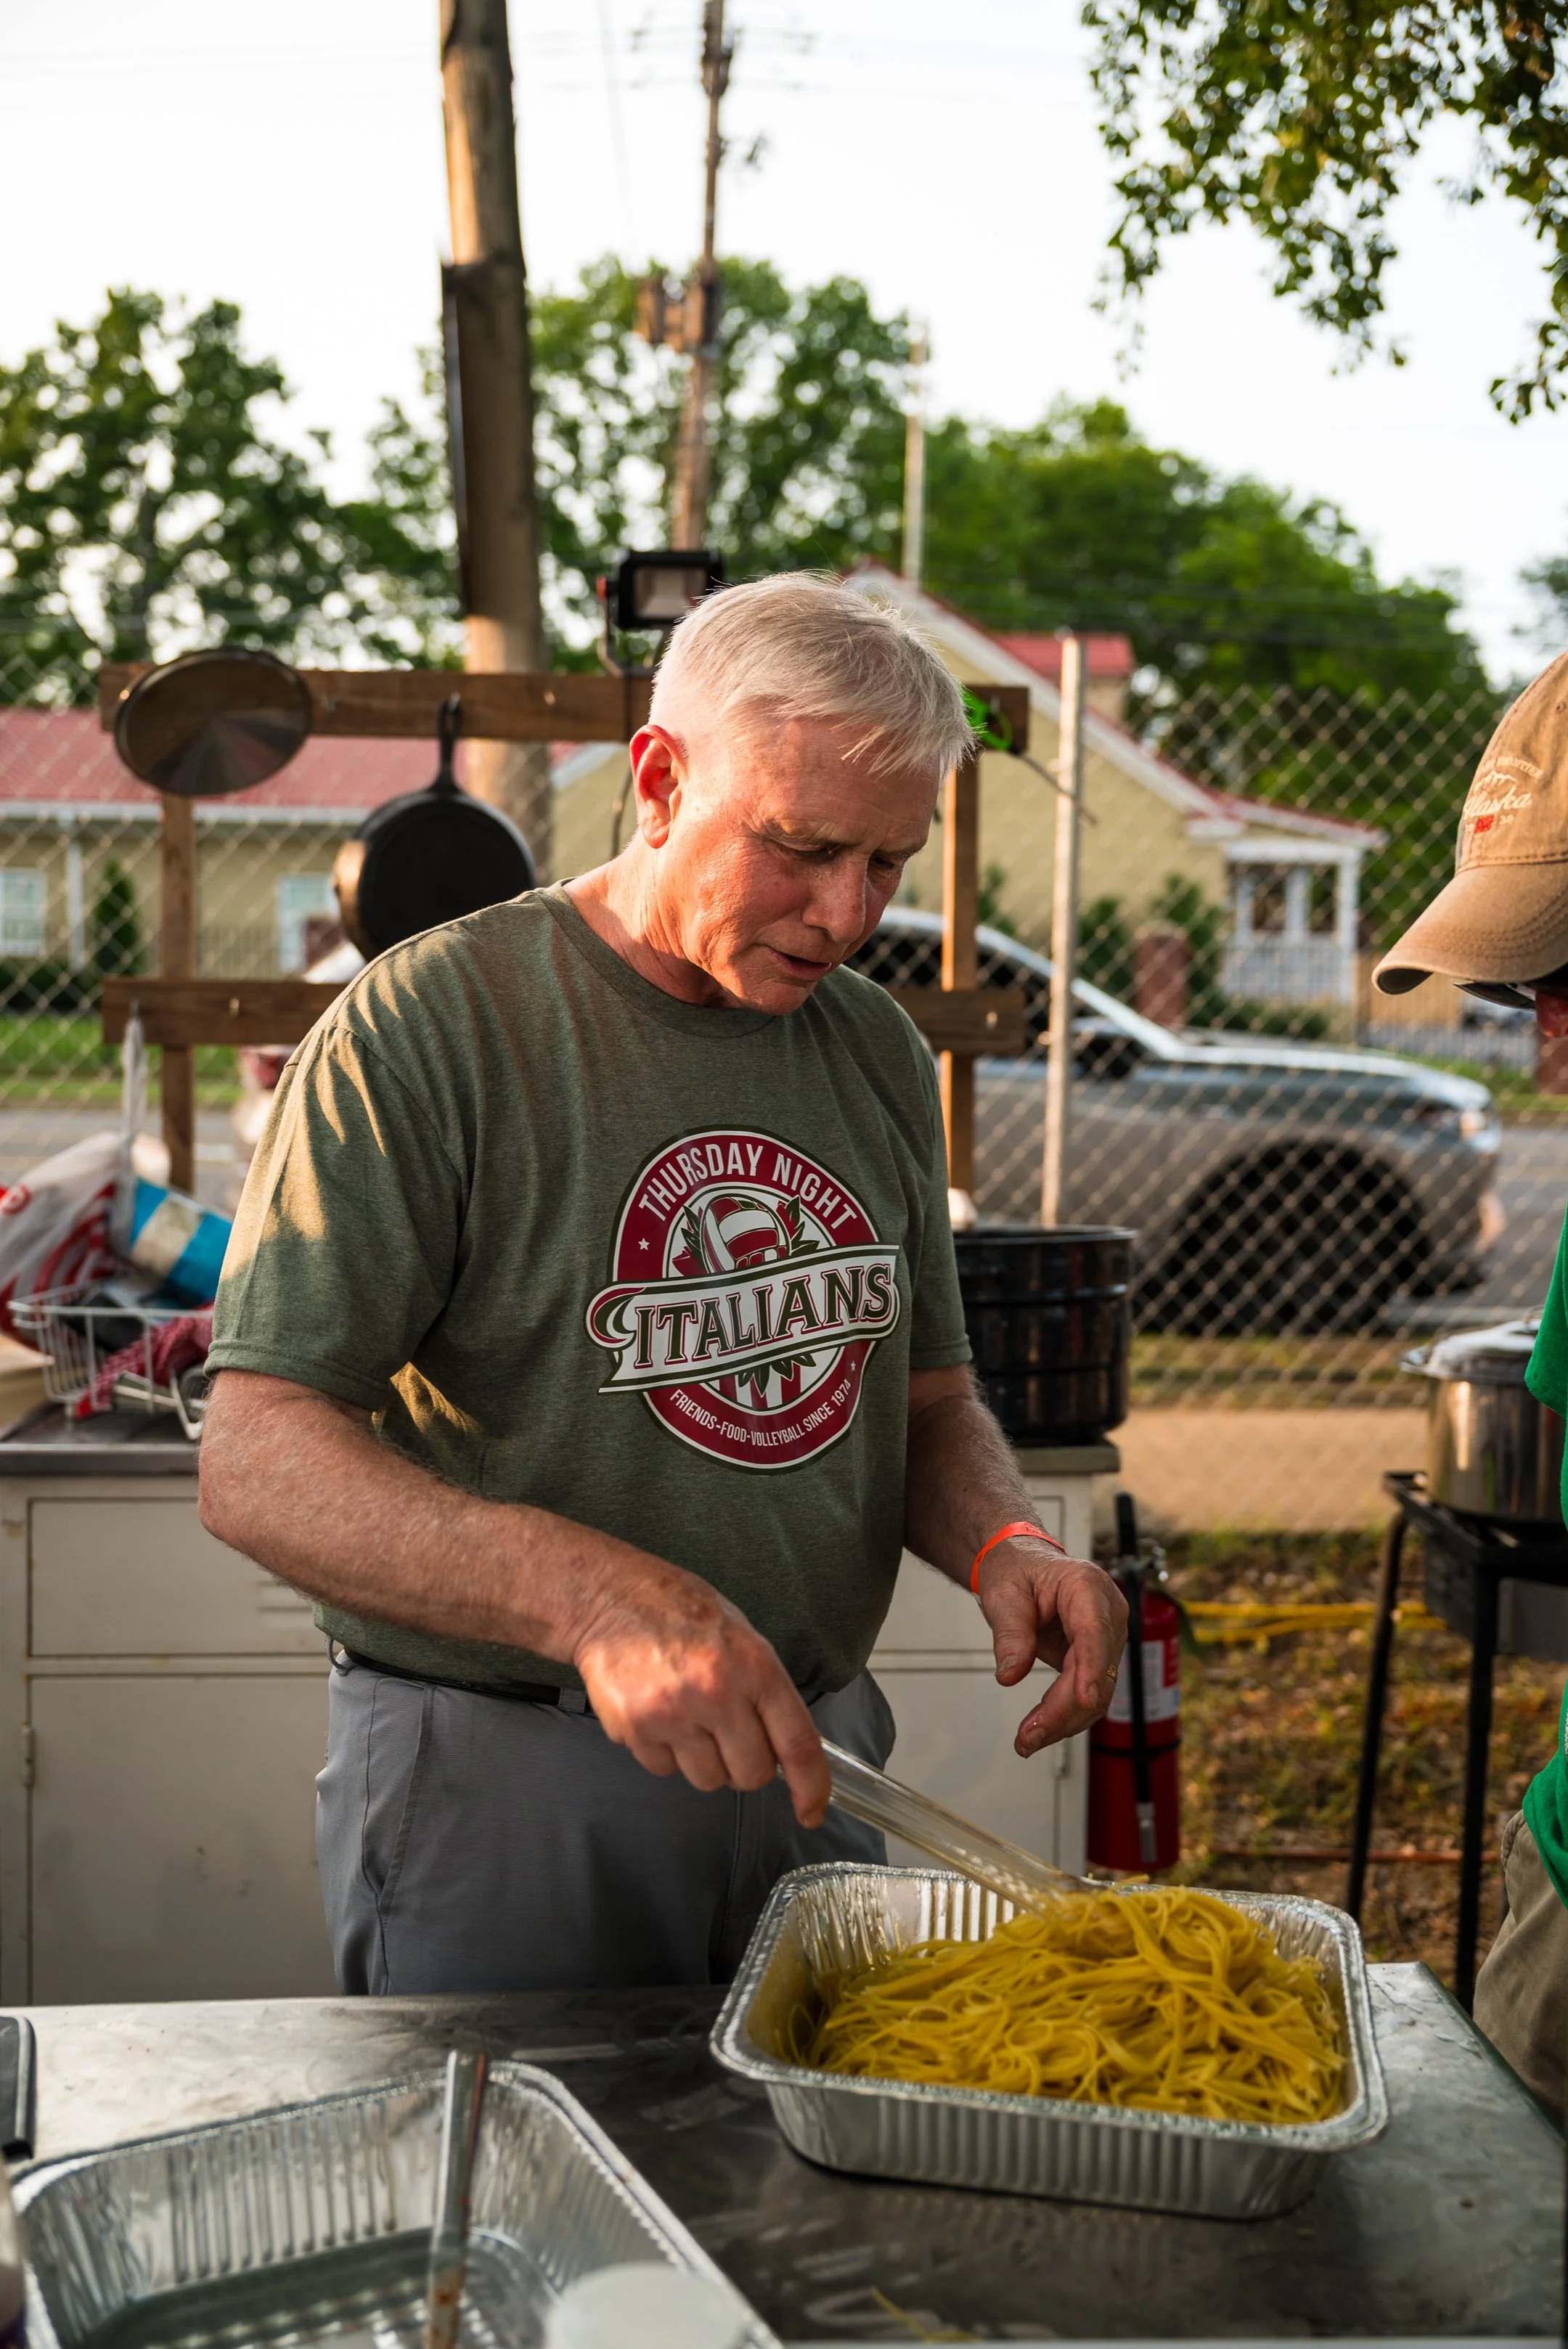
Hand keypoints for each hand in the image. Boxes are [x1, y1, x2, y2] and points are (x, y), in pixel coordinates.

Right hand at [570, 1555, 830, 1827]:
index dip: (810, 1786)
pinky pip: (664, 1770)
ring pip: (708, 1780)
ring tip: (688, 1718)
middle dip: (746, 1764)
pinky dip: (665, 1752)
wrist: (611, 1599)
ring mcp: (673, 1714)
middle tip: (729, 1734)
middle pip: (751, 1774)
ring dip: (704, 1761)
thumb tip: (787, 1749)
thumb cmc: (680, 1613)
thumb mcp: (742, 1636)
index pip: (796, 1742)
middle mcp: (716, 1693)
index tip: (811, 1809)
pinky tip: (659, 1714)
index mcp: (754, 1666)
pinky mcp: (635, 1729)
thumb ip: (766, 1691)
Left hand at [977, 1538, 1127, 1756]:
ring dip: (1064, 1721)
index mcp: (1087, 1587)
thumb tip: (1010, 1674)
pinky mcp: (1097, 1658)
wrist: (1023, 1565)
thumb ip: (1010, 1632)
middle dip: (1064, 1710)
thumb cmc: (1018, 1570)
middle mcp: (1107, 1613)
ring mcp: (1106, 1638)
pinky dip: (1064, 1715)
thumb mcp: (1003, 1593)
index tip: (1085, 1699)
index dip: (1092, 1669)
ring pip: (1097, 1692)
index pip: (1095, 1632)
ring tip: (1028, 1740)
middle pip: (1097, 1672)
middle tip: (1028, 1736)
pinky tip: (1040, 1729)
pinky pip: (1088, 1693)